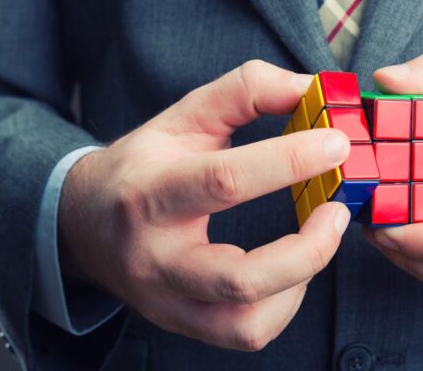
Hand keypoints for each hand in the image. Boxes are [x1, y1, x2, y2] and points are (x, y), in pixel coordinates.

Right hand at [58, 60, 351, 349]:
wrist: (83, 222)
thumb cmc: (143, 164)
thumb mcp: (185, 116)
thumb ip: (245, 91)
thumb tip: (308, 89)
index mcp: (149, 191)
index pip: (223, 181)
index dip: (289, 161)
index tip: (336, 145)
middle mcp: (154, 256)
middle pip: (239, 278)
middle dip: (308, 247)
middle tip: (338, 210)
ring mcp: (166, 299)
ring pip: (245, 323)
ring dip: (301, 280)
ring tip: (318, 238)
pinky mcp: (180, 323)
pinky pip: (245, 333)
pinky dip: (284, 304)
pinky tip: (291, 268)